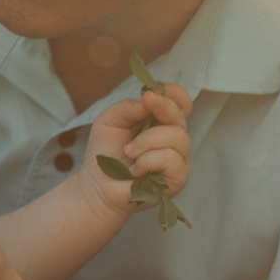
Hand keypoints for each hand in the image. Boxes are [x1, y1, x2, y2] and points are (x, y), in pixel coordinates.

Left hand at [84, 81, 193, 219]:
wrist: (98, 186)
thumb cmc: (106, 153)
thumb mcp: (109, 121)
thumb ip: (128, 107)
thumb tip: (149, 99)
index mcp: (161, 122)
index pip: (181, 101)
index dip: (172, 93)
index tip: (151, 93)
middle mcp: (175, 138)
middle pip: (181, 115)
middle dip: (161, 107)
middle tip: (144, 106)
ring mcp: (180, 158)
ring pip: (177, 136)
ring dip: (147, 141)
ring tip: (129, 152)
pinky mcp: (178, 178)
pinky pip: (170, 159)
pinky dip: (148, 161)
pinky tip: (136, 170)